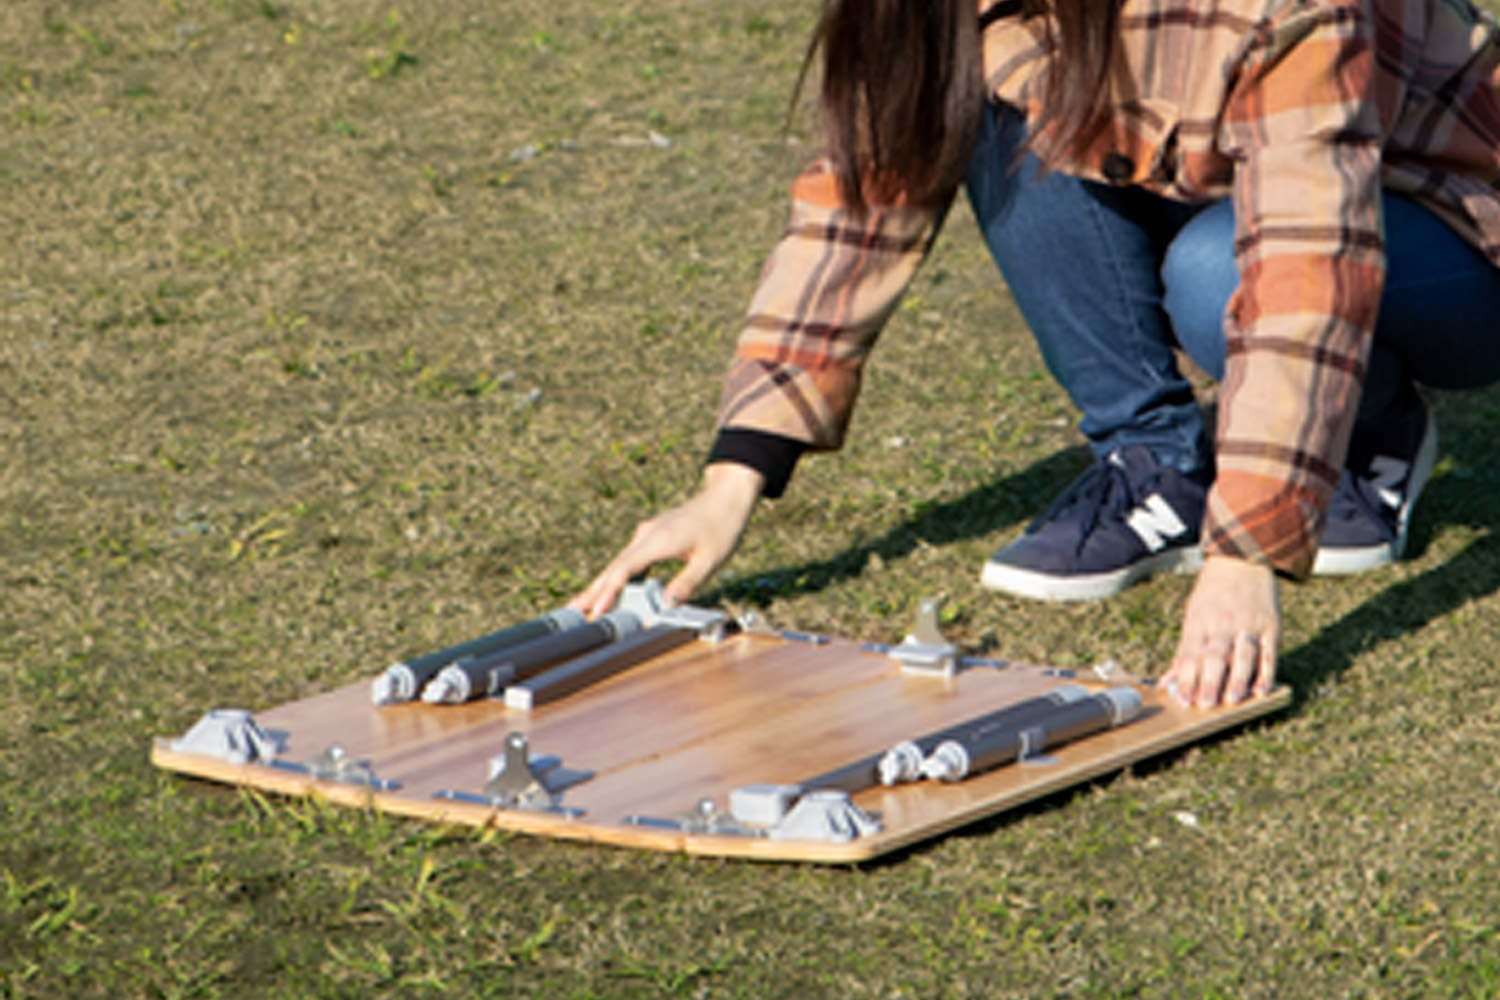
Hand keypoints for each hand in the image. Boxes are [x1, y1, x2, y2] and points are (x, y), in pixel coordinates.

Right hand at [570, 463, 763, 618]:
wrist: (726, 497)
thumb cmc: (722, 527)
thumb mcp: (710, 560)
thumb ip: (687, 583)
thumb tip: (667, 604)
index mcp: (659, 540)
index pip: (625, 569)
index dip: (609, 592)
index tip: (596, 610)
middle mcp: (646, 535)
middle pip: (613, 567)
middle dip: (592, 590)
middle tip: (571, 611)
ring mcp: (646, 534)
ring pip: (618, 563)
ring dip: (600, 584)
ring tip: (582, 605)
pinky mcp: (650, 537)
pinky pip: (627, 559)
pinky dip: (615, 575)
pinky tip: (607, 589)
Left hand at [1161, 555, 1278, 707]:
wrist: (1242, 560)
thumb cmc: (1212, 595)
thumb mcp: (1193, 617)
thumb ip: (1182, 653)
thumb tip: (1165, 684)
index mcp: (1199, 621)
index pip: (1189, 653)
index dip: (1185, 678)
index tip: (1181, 699)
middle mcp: (1222, 623)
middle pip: (1214, 655)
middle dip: (1208, 680)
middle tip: (1204, 704)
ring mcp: (1248, 625)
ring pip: (1242, 655)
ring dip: (1237, 678)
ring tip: (1232, 700)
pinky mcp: (1271, 626)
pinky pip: (1268, 653)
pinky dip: (1266, 673)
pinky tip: (1261, 691)